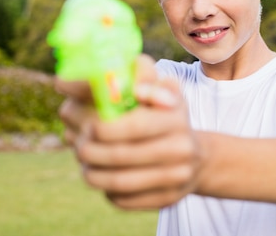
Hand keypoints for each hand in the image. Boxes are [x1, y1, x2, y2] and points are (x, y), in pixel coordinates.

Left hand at [56, 54, 202, 209]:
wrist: (198, 158)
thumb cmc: (167, 114)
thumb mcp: (161, 88)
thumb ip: (142, 76)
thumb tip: (126, 85)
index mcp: (174, 117)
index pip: (129, 124)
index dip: (98, 125)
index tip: (83, 122)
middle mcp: (180, 148)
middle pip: (117, 156)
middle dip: (87, 149)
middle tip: (77, 144)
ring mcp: (176, 178)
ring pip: (117, 183)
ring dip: (91, 172)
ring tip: (84, 161)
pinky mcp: (167, 200)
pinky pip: (124, 200)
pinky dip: (106, 189)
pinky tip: (104, 176)